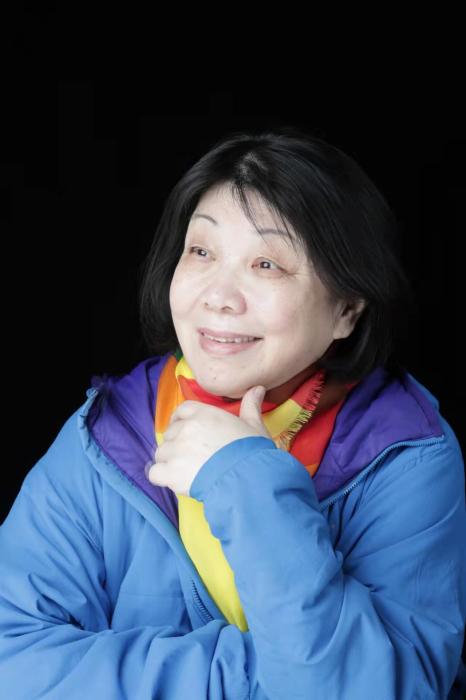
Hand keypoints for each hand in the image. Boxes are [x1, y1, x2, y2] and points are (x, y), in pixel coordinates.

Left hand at [146, 386, 271, 495]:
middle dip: (177, 445)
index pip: (181, 411)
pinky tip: (175, 482)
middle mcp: (186, 428)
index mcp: (203, 414)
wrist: (247, 478)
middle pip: (170, 434)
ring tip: (186, 472)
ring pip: (161, 453)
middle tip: (192, 457)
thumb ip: (251, 406)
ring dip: (170, 462)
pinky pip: (154, 473)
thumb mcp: (254, 425)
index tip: (185, 430)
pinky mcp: (170, 472)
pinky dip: (162, 478)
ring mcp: (176, 450)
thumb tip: (257, 388)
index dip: (180, 421)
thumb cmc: (252, 451)